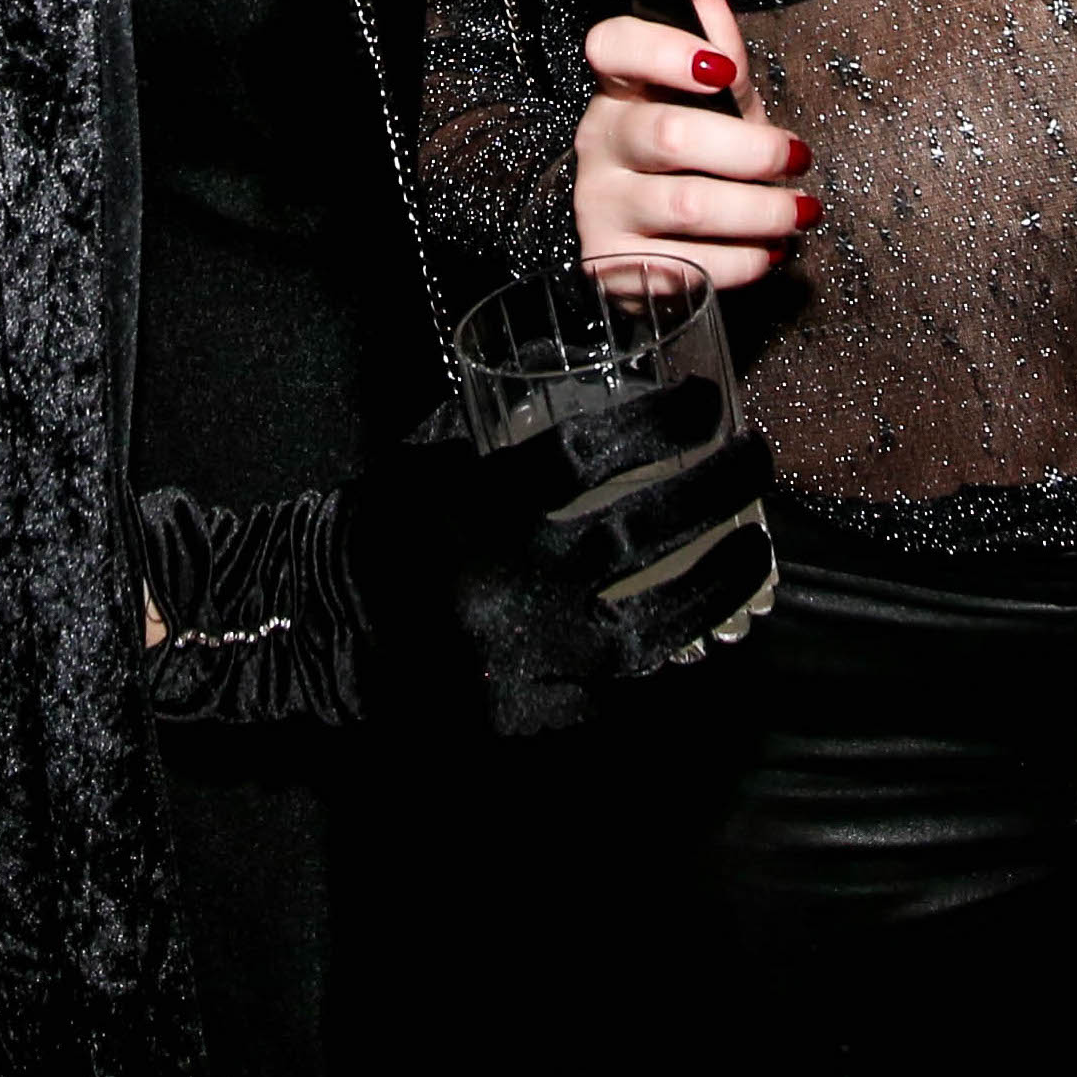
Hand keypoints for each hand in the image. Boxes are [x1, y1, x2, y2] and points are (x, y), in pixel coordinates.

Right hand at [348, 383, 775, 735]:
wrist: (321, 627)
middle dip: (715, 489)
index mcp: (473, 510)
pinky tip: (693, 615)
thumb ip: (501, 419)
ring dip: (718, 580)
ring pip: (652, 624)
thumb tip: (581, 361)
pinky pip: (615, 683)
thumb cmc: (389, 524)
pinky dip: (658, 645)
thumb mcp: (433, 454)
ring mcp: (522, 661)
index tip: (705, 402)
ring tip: (755, 543)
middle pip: (638, 533)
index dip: (655, 424)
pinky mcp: (529, 715)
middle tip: (755, 455)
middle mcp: (503, 586)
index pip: (583, 456)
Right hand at [574, 0, 816, 290]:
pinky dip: (744, 260)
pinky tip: (768, 250)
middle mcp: (601, 142)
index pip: (613, 48)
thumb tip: (709, 4)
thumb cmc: (686, 161)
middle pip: (670, 135)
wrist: (643, 241)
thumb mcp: (708, 104)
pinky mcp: (614, 264)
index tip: (722, 69)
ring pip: (688, 206)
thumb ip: (717, 55)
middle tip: (796, 157)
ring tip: (799, 211)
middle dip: (751, 149)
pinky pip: (689, 265)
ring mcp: (602, 204)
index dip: (666, 52)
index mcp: (621, 90)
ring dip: (761, 210)